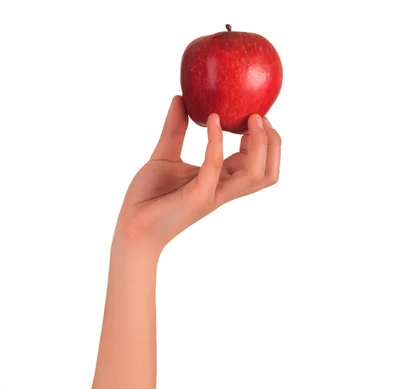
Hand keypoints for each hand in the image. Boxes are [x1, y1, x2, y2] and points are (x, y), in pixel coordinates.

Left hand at [113, 95, 280, 253]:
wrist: (131, 225)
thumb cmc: (148, 197)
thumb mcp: (165, 156)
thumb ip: (175, 129)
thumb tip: (180, 98)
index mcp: (219, 182)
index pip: (256, 166)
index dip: (264, 142)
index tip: (254, 116)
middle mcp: (221, 190)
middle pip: (267, 175)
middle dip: (272, 144)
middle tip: (260, 117)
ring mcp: (211, 194)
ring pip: (255, 175)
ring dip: (259, 145)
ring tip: (249, 119)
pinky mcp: (196, 196)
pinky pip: (215, 165)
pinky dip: (217, 140)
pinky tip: (212, 119)